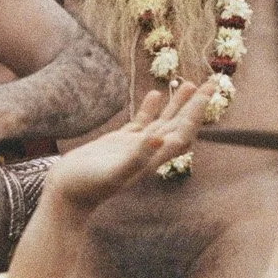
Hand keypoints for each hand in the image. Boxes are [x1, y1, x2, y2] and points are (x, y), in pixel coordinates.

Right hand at [42, 82, 212, 213]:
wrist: (66, 195)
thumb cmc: (87, 186)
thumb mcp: (114, 172)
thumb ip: (137, 156)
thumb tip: (161, 139)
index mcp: (153, 159)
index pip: (182, 131)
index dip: (196, 112)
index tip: (208, 93)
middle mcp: (149, 152)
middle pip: (179, 124)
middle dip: (195, 104)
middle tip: (211, 83)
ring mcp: (135, 147)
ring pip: (162, 121)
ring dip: (177, 104)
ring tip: (189, 84)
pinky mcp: (119, 143)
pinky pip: (141, 122)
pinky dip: (150, 108)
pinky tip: (154, 94)